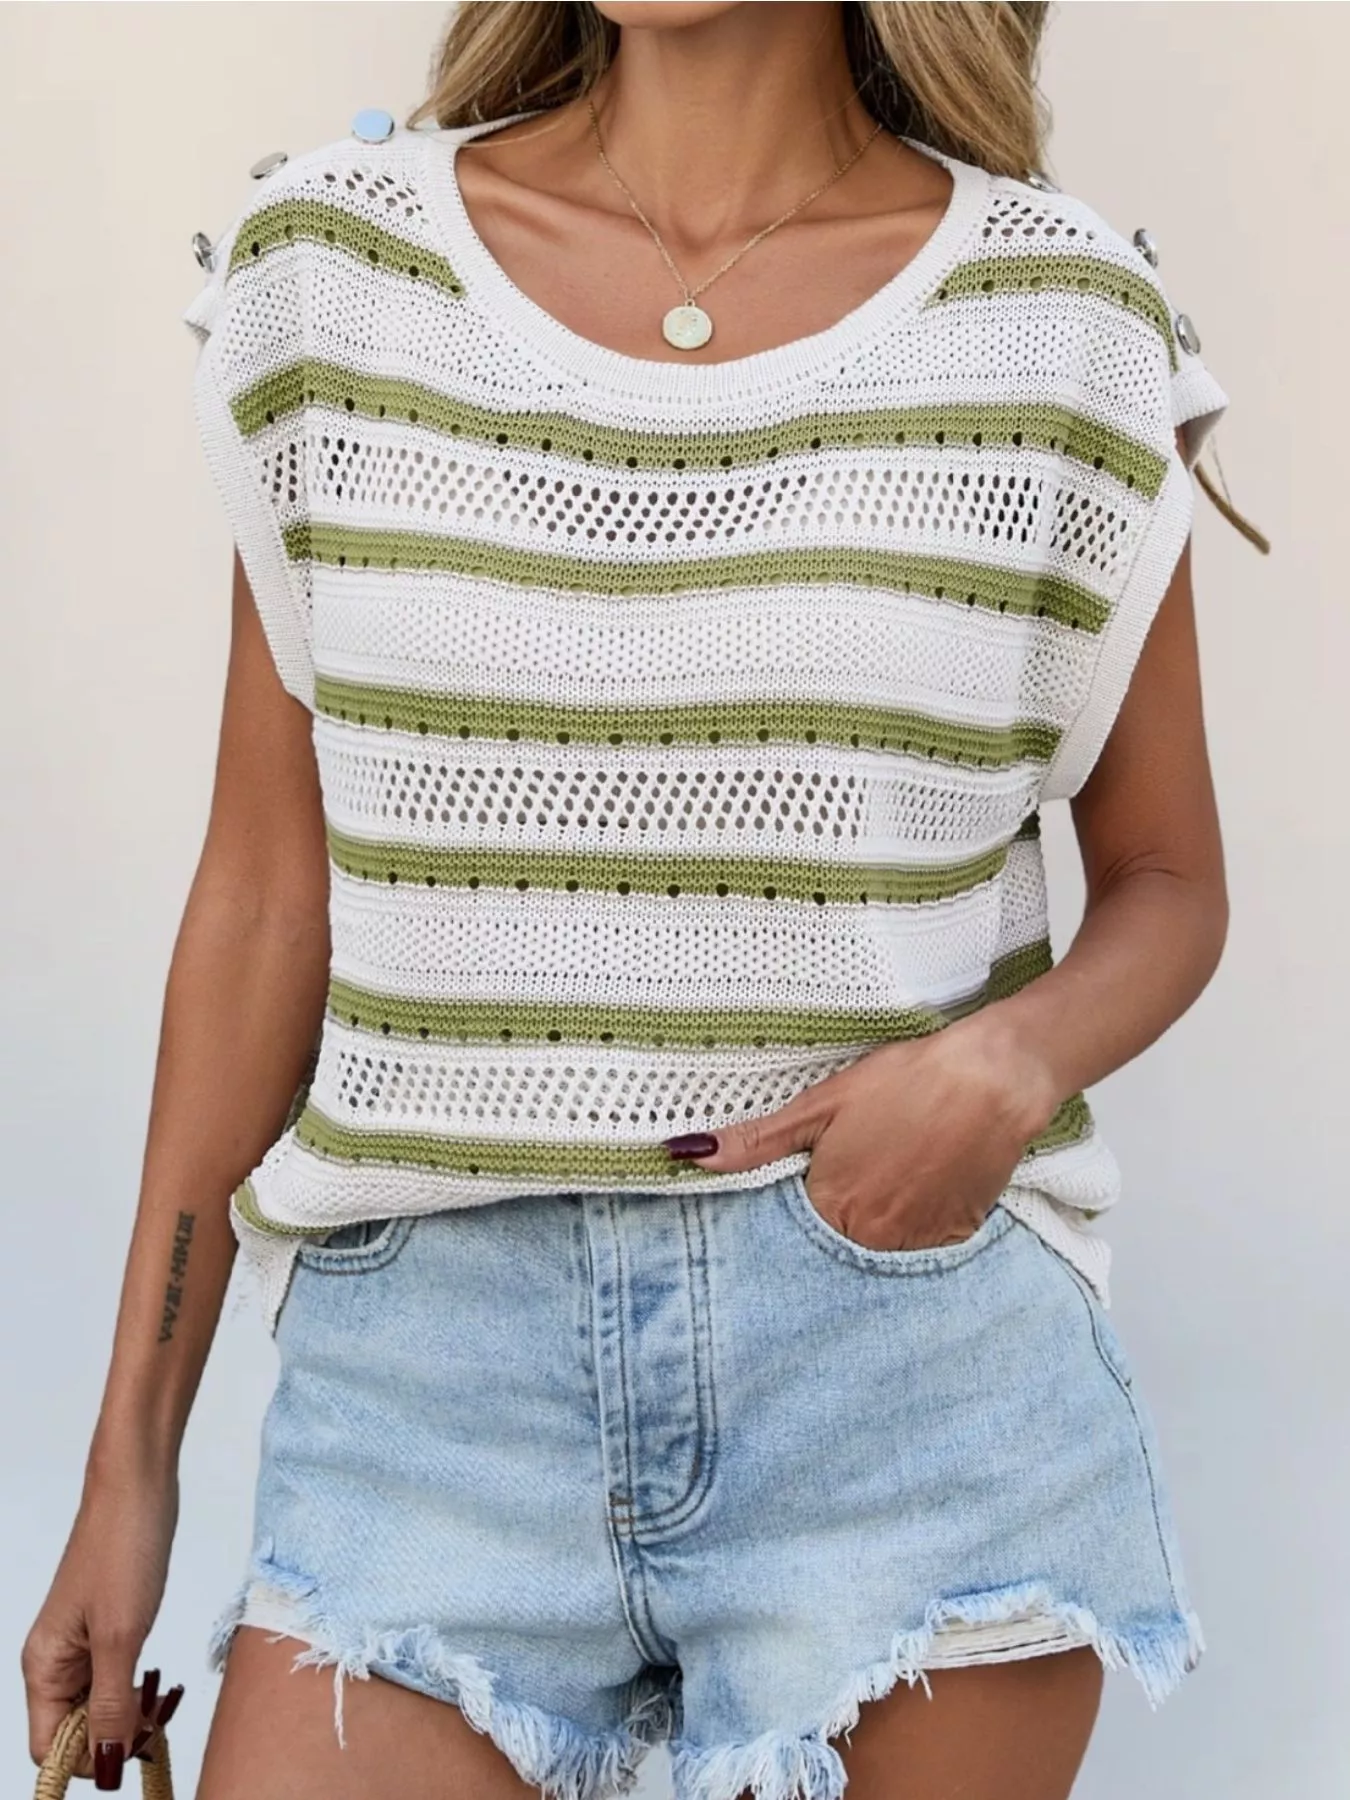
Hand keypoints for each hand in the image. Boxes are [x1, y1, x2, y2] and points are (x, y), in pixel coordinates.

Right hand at [23, 1458, 181, 1786]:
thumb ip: (112, 1705)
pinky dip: (138, 1687)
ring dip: (131, 1713)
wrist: (140, 1486)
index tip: (130, 1751)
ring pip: (100, 1705)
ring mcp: (82, 1643)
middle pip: (76, 1731)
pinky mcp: (109, 1626)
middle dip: (116, 1736)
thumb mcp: (121, 1636)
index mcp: (44, 1667)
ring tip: (162, 1697)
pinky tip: (160, 1681)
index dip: (88, 1760)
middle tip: (158, 1721)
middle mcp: (56, 1661)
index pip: (49, 1747)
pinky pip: (116, 1677)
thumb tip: (106, 1765)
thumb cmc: (124, 1548)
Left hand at [663, 1014, 1059, 1251]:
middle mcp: (871, 1238)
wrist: (992, 1079)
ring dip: (879, 1217)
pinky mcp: (957, 1235)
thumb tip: (687, 1156)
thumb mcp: (822, 1104)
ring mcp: (918, 1242)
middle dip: (838, 1210)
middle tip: (863, 1163)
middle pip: (837, 1238)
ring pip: (881, 1242)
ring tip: (895, 1165)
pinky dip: (918, 1217)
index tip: (815, 1175)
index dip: (800, 1200)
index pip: (793, 1228)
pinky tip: (924, 1176)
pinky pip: (923, 1240)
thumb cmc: (904, 1083)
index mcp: (830, 1207)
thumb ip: (756, 1141)